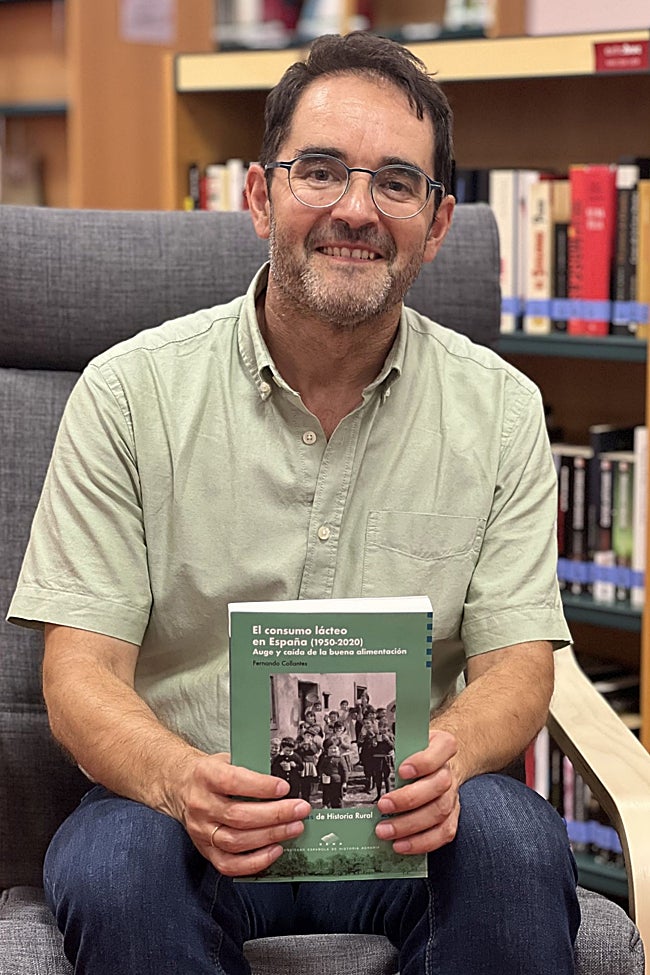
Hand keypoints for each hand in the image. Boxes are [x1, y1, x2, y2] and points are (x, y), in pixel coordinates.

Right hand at [176, 752, 310, 876]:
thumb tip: (282, 782)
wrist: (180, 787)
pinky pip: (229, 864)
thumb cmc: (209, 773)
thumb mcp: (226, 759)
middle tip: (299, 810)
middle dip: (275, 815)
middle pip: (239, 816)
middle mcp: (201, 805)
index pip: (233, 782)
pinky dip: (255, 862)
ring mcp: (201, 831)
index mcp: (205, 776)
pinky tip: (275, 850)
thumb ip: (250, 768)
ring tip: (294, 828)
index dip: (261, 786)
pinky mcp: (205, 850)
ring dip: (271, 836)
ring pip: (237, 841)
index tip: (284, 787)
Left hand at [374, 730, 458, 854]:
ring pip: (439, 812)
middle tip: (382, 806)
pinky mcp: (452, 817)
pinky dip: (422, 842)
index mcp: (443, 745)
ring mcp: (453, 796)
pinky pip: (443, 833)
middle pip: (438, 785)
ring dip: (410, 825)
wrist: (440, 763)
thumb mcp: (408, 739)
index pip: (442, 748)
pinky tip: (402, 845)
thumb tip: (365, 757)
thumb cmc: (417, 751)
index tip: (401, 770)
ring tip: (385, 831)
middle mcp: (450, 771)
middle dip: (409, 799)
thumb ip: (396, 745)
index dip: (423, 762)